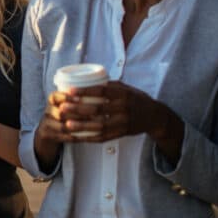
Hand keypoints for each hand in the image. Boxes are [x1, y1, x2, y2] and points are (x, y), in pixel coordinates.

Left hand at [40, 82, 175, 141]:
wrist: (154, 116)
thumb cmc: (135, 98)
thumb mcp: (125, 88)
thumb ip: (108, 85)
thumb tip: (85, 80)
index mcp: (124, 94)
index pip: (102, 92)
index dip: (85, 92)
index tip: (69, 91)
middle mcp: (124, 108)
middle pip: (98, 109)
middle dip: (78, 109)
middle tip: (63, 108)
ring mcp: (123, 122)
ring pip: (100, 126)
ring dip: (82, 126)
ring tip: (67, 124)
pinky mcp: (122, 133)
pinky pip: (104, 137)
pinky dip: (90, 137)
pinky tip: (78, 136)